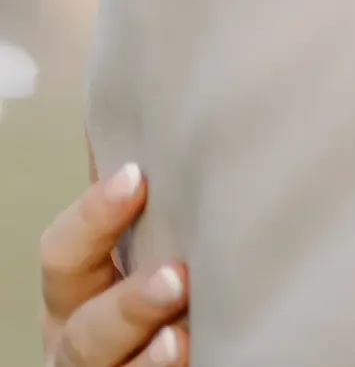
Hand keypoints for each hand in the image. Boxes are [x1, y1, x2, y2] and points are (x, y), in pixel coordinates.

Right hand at [39, 165, 188, 366]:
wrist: (180, 345)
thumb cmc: (162, 281)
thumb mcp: (142, 246)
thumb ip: (142, 199)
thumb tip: (158, 104)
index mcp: (75, 293)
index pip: (64, 253)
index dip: (94, 217)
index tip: (138, 177)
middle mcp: (80, 342)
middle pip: (87, 328)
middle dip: (129, 304)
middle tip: (178, 275)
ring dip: (149, 359)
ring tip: (183, 338)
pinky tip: (199, 358)